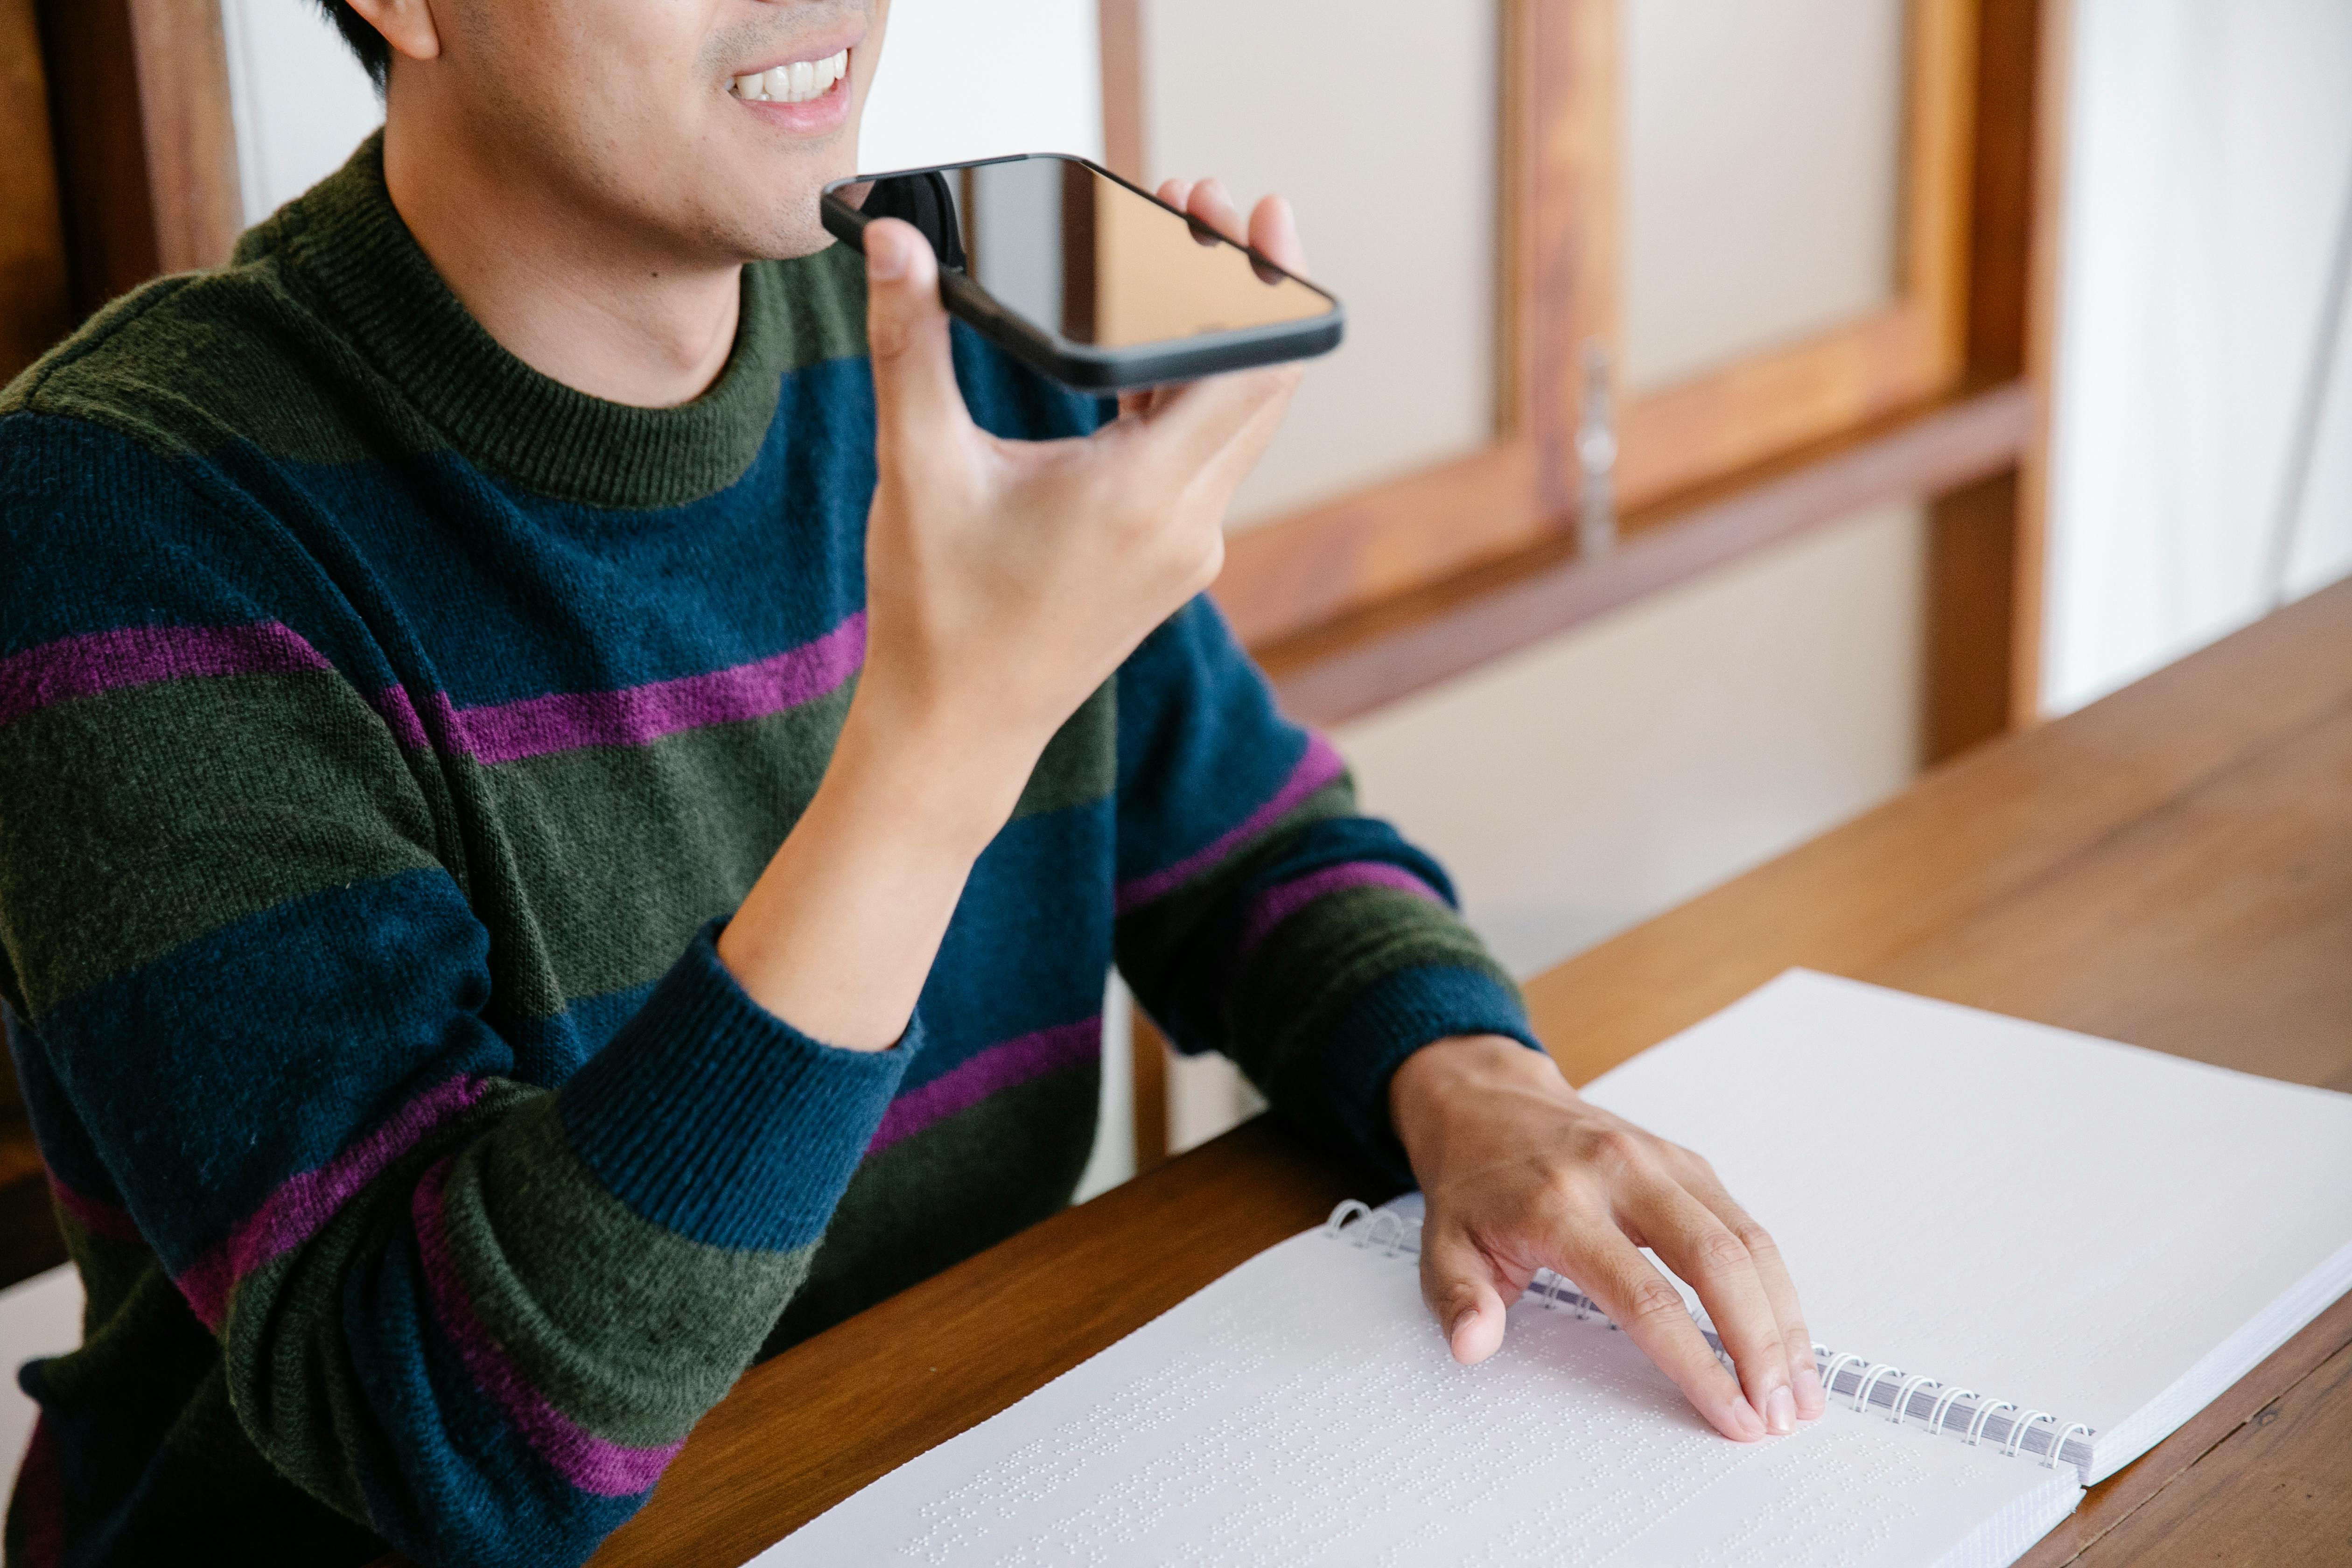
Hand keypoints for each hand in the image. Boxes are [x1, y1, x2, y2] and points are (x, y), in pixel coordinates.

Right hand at [718, 179, 1304, 1049]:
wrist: (953, 736)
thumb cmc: (935, 616)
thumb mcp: (917, 467)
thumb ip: (911, 342)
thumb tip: (896, 242)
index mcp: (1143, 495)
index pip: (1253, 362)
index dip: (1266, 277)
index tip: (1248, 209)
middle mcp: (1187, 524)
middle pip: (1262, 382)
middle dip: (1243, 287)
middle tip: (1204, 212)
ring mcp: (1187, 551)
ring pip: (1235, 422)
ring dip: (1213, 343)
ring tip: (1169, 268)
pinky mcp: (1170, 566)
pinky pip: (1204, 461)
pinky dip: (1187, 399)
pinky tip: (1138, 360)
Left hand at [1389, 1034, 1826, 1440]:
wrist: (1485, 1099)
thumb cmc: (1472, 1181)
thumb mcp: (1442, 1244)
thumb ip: (1458, 1299)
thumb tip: (1473, 1345)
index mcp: (1560, 1205)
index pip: (1646, 1297)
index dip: (1696, 1363)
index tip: (1731, 1415)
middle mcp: (1620, 1175)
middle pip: (1716, 1264)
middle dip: (1760, 1346)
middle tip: (1780, 1414)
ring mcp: (1660, 1162)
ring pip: (1747, 1241)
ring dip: (1784, 1319)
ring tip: (1800, 1390)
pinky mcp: (1685, 1161)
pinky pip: (1745, 1224)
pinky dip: (1775, 1283)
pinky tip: (1787, 1333)